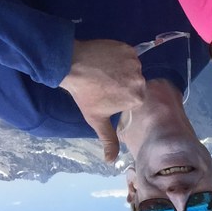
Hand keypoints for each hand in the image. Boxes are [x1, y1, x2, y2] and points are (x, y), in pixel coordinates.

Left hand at [59, 40, 145, 161]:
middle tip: (106, 83)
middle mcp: (140, 80)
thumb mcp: (97, 120)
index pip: (135, 99)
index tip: (110, 95)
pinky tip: (107, 60)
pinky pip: (129, 55)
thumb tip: (110, 162)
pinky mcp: (128, 48)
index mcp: (137, 98)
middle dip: (124, 84)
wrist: (71, 64)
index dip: (122, 98)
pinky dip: (120, 57)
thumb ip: (108, 139)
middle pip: (136, 84)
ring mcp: (135, 62)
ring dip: (122, 70)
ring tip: (105, 71)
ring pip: (132, 69)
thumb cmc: (85, 94)